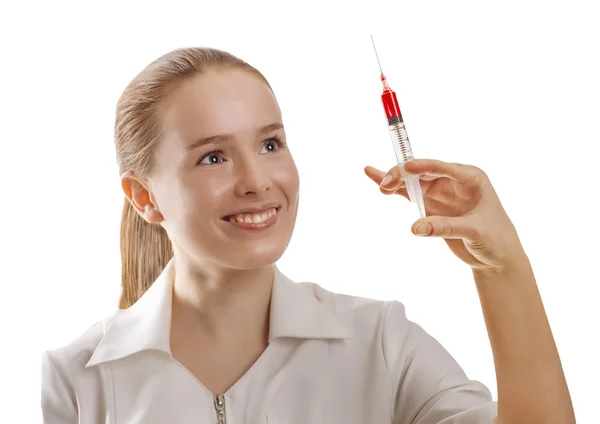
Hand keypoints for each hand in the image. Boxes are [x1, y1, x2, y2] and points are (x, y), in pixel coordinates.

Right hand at [365, 159, 526, 270]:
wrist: (497, 258)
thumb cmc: (496, 239)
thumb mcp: (475, 231)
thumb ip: (446, 226)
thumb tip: (416, 228)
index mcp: (471, 178)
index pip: (443, 167)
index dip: (423, 166)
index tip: (405, 168)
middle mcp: (453, 181)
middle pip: (423, 173)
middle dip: (403, 176)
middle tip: (386, 184)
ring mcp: (441, 194)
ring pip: (413, 183)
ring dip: (395, 182)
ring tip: (379, 184)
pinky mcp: (431, 207)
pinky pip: (410, 196)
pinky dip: (395, 191)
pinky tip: (377, 181)